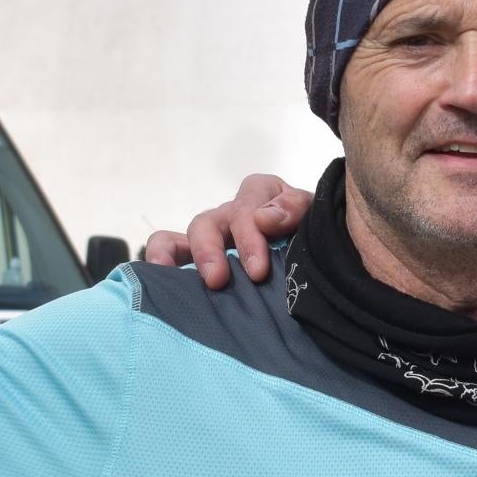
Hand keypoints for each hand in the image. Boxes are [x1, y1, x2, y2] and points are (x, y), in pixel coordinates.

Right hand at [137, 175, 311, 288]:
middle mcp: (233, 213)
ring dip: (179, 254)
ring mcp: (214, 234)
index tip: (258, 270)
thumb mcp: (313, 217)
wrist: (319, 268)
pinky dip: (160, 258)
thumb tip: (263, 218)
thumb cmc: (313, 239)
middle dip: (210, 251)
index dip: (249, 235)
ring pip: (189, 232)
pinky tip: (158, 279)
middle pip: (210, 220)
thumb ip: (294, 209)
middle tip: (218, 281)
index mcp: (263, 196)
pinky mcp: (198, 256)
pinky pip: (169, 246)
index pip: (249, 201)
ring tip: (173, 279)